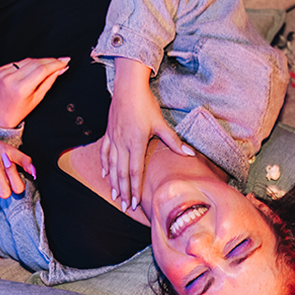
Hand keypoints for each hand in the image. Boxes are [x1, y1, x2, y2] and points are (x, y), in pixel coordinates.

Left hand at [0, 57, 69, 127]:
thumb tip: (59, 69)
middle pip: (35, 62)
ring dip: (39, 62)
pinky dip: (26, 64)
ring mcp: (4, 73)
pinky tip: (31, 70)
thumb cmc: (17, 110)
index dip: (56, 64)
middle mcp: (11, 78)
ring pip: (27, 60)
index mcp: (21, 88)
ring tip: (47, 67)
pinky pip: (17, 62)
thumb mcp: (37, 98)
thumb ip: (49, 81)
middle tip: (60, 62)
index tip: (64, 61)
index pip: (42, 69)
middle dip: (50, 61)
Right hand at [101, 58, 193, 210]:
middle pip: (121, 173)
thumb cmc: (145, 104)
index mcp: (135, 143)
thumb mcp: (161, 123)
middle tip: (125, 206)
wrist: (127, 88)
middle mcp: (122, 144)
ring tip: (114, 196)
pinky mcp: (109, 133)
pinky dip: (104, 165)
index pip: (135, 171)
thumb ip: (174, 141)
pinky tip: (105, 175)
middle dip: (123, 191)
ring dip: (113, 182)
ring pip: (111, 166)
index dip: (135, 188)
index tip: (136, 202)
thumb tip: (189, 154)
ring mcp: (113, 139)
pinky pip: (105, 153)